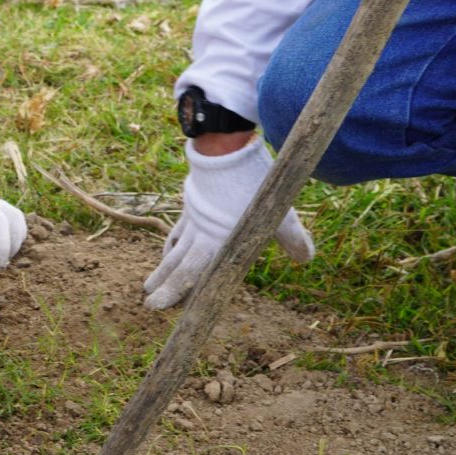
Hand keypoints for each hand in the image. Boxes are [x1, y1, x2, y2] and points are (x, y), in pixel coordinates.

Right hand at [144, 138, 313, 309]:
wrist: (225, 149)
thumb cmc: (251, 185)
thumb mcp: (279, 215)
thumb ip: (292, 239)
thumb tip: (306, 258)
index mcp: (215, 242)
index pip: (190, 274)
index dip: (174, 291)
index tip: (156, 305)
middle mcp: (199, 234)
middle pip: (177, 264)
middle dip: (164, 284)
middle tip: (149, 302)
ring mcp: (192, 218)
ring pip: (173, 249)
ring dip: (163, 268)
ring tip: (149, 283)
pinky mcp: (192, 205)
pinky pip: (177, 231)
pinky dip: (170, 244)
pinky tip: (168, 249)